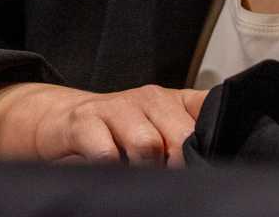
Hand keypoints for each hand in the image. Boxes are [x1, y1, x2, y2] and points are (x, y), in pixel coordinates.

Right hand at [0, 82, 208, 166]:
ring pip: (148, 146)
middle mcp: (148, 98)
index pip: (208, 107)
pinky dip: (112, 170)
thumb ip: (185, 137)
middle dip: (179, 166)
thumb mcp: (157, 129)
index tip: (209, 162)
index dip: (213, 138)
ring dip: (145, 170)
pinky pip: (106, 154)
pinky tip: (111, 171)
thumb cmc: (119, 133)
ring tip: (136, 174)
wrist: (62, 123)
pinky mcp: (84, 123)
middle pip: (182, 137)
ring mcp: (115, 108)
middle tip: (169, 179)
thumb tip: (215, 163)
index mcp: (173, 99)